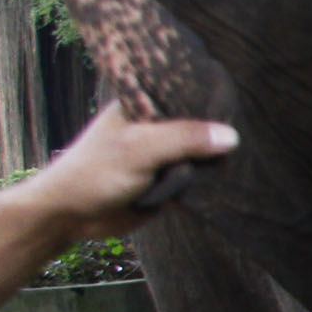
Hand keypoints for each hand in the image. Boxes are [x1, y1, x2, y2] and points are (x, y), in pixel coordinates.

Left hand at [10, 103, 236, 232]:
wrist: (70, 217)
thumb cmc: (94, 174)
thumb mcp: (140, 149)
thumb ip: (184, 138)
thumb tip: (232, 136)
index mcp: (141, 106)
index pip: (185, 95)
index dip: (210, 100)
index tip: (236, 107)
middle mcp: (153, 128)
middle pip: (198, 126)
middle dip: (216, 137)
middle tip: (241, 144)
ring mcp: (160, 156)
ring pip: (200, 155)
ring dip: (213, 165)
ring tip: (238, 166)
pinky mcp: (166, 182)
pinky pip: (196, 180)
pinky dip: (207, 185)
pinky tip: (224, 185)